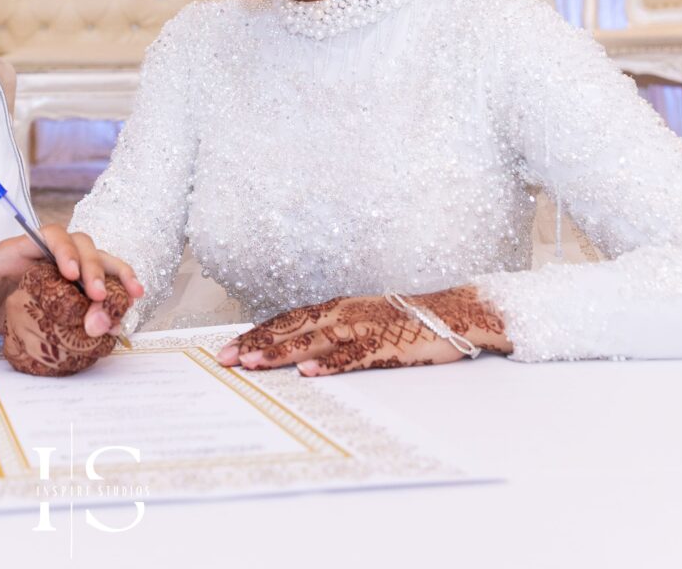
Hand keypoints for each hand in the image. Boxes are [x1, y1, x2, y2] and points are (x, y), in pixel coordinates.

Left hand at [0, 225, 143, 357]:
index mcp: (17, 251)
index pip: (48, 235)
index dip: (65, 249)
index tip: (71, 275)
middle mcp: (45, 256)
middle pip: (81, 246)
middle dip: (94, 270)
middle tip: (99, 299)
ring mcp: (63, 272)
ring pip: (98, 262)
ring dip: (116, 278)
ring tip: (131, 298)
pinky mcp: (73, 291)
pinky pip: (103, 284)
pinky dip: (120, 290)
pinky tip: (132, 303)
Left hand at [215, 286, 510, 376]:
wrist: (455, 314)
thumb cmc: (404, 323)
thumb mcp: (361, 323)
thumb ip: (331, 334)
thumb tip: (294, 354)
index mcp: (337, 307)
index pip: (288, 319)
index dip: (257, 333)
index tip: (228, 350)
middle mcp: (345, 312)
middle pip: (293, 326)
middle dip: (257, 342)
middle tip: (226, 359)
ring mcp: (366, 327)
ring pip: (317, 339)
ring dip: (284, 352)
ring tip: (256, 364)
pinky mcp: (388, 344)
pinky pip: (354, 355)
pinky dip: (330, 364)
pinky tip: (310, 373)